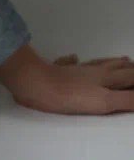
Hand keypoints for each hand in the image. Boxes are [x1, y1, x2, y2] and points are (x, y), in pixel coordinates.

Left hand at [7, 53, 133, 115]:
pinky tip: (74, 58)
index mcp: (105, 78)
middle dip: (129, 68)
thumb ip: (127, 100)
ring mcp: (74, 70)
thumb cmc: (71, 96)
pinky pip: (69, 63)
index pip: (127, 76)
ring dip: (111, 62)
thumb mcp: (104, 102)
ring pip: (97, 63)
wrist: (35, 83)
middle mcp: (92, 71)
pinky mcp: (57, 71)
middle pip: (115, 67)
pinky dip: (75, 60)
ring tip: (121, 60)